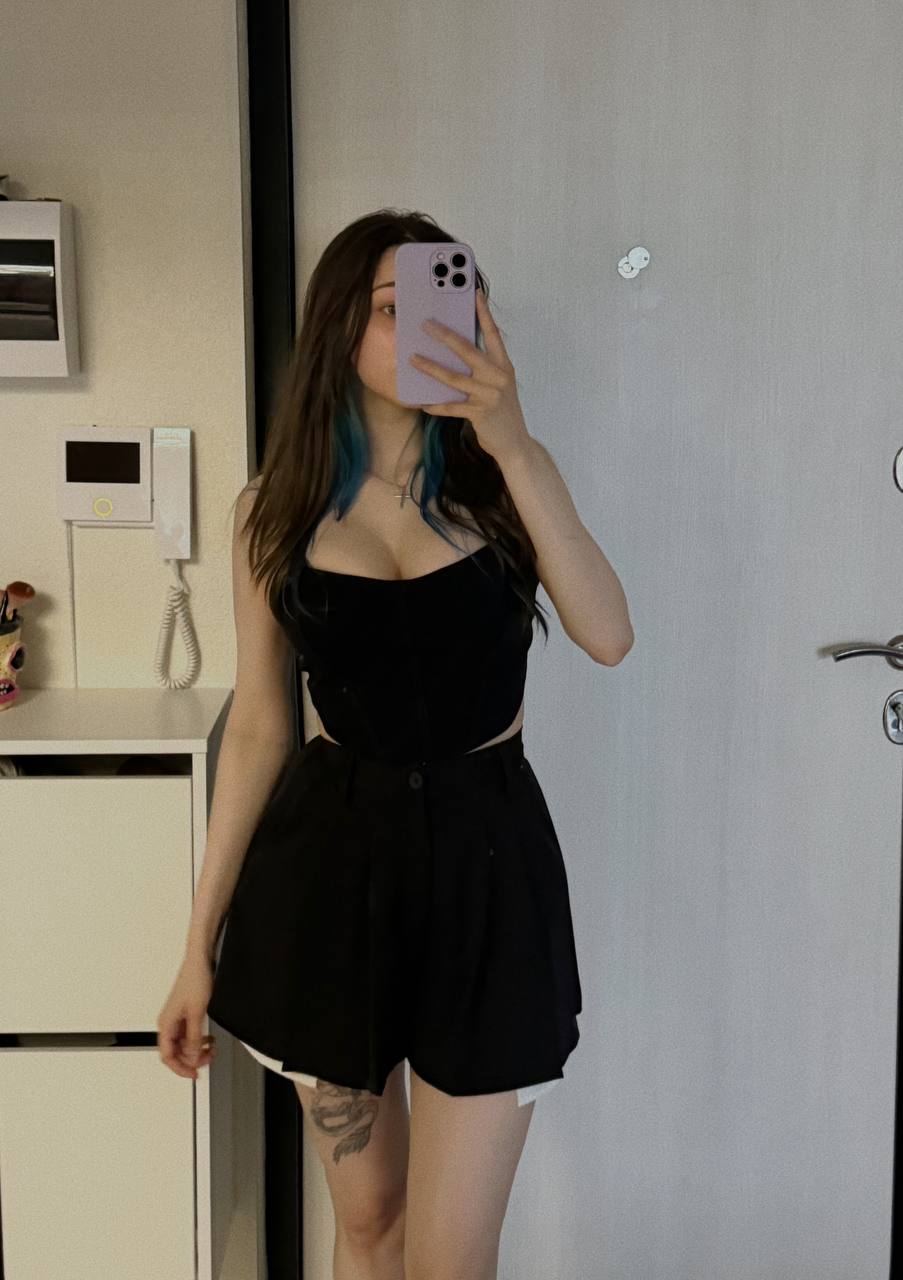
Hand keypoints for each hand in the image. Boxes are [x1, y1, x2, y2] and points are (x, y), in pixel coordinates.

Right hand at [157, 953, 217, 1079]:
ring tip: (211, 1050)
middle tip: (207, 1060)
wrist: (199, 961)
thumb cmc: (195, 980)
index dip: (180, 1068)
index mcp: (166, 1024)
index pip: (167, 1056)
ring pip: (184, 1044)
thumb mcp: (197, 1013)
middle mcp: (169, 1023)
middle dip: (192, 1059)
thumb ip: (194, 1038)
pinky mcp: (185, 1014)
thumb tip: (192, 1057)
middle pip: (176, 1052)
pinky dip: (199, 1039)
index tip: (193, 1074)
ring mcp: (177, 1019)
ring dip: (197, 1049)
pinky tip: (208, 1039)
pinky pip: (189, 1034)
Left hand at [408, 290, 531, 464]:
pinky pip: (451, 407)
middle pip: (468, 351)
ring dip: (430, 368)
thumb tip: (457, 352)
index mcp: (504, 366)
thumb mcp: (500, 384)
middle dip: (445, 336)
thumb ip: (485, 368)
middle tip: (425, 324)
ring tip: (412, 359)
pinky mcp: (479, 413)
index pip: (494, 334)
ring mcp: (488, 395)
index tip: (475, 294)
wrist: (514, 442)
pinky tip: (422, 403)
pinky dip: (436, 405)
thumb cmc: (503, 411)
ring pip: (453, 378)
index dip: (484, 314)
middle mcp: (497, 377)